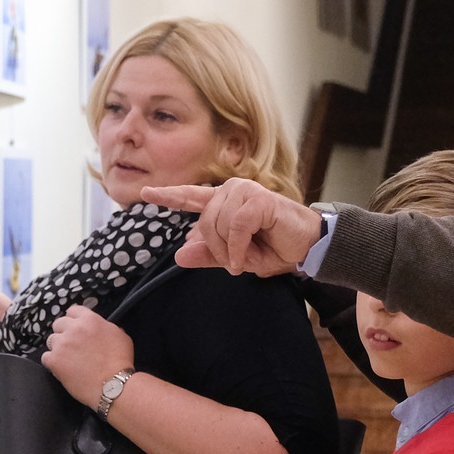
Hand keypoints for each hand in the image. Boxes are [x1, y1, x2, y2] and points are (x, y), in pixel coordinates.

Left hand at [41, 307, 135, 407]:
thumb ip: (105, 327)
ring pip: (51, 340)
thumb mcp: (120, 335)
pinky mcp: (54, 361)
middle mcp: (74, 328)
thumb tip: (99, 328)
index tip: (75, 328)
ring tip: (69, 359)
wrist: (114, 384)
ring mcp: (62, 344)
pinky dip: (52, 363)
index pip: (72, 310)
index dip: (73, 320)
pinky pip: (45, 357)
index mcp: (90, 320)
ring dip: (58, 348)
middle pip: (58, 324)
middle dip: (64, 333)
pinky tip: (63, 368)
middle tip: (72, 345)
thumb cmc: (120, 362)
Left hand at [142, 179, 322, 276]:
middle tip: (238, 262)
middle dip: (217, 250)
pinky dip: (238, 248)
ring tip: (249, 256)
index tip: (145, 194)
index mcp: (224, 203)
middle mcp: (231, 191)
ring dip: (230, 251)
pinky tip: (247, 259)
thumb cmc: (276, 248)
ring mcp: (245, 192)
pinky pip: (234, 228)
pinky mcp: (258, 200)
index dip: (168, 196)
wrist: (307, 247)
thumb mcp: (238, 257)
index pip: (191, 198)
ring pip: (216, 225)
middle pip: (202, 224)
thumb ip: (209, 255)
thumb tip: (179, 254)